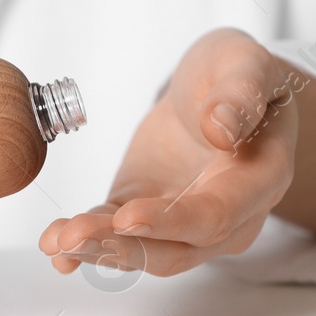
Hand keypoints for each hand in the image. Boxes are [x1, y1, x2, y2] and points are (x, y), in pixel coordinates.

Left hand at [38, 29, 303, 276]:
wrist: (217, 89)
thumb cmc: (238, 75)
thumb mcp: (245, 65)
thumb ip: (239, 95)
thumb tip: (221, 129)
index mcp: (261, 179)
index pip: (218, 214)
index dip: (173, 221)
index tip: (127, 216)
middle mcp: (229, 216)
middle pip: (177, 248)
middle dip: (124, 247)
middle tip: (75, 238)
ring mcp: (185, 221)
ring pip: (144, 250)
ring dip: (98, 250)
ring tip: (56, 242)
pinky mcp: (147, 214)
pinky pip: (118, 236)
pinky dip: (86, 244)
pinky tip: (54, 245)